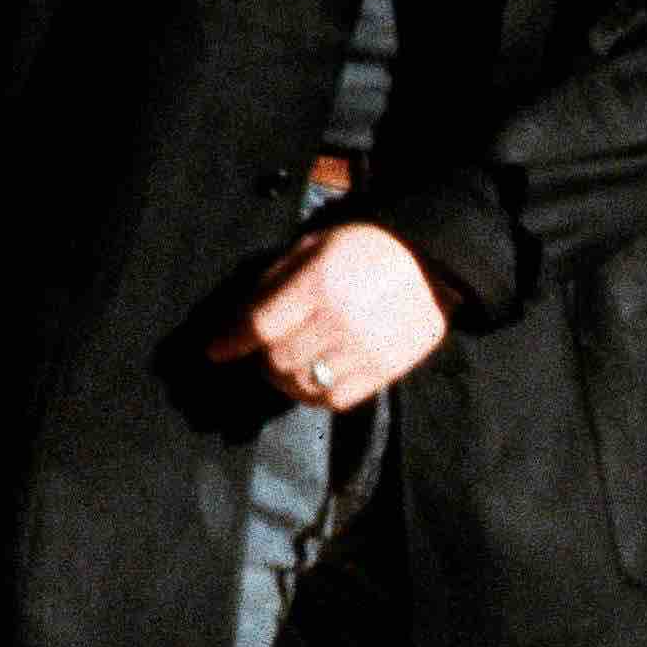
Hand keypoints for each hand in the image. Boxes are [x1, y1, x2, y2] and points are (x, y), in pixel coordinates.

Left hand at [205, 221, 448, 411]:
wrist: (431, 260)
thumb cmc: (362, 248)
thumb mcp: (313, 247)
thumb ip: (274, 282)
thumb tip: (238, 322)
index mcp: (318, 283)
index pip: (260, 325)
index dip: (232, 341)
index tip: (215, 351)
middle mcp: (339, 320)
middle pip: (277, 360)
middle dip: (262, 359)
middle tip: (264, 353)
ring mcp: (364, 349)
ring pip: (303, 384)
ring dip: (285, 380)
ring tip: (287, 369)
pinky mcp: (386, 370)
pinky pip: (336, 399)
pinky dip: (316, 395)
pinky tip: (314, 381)